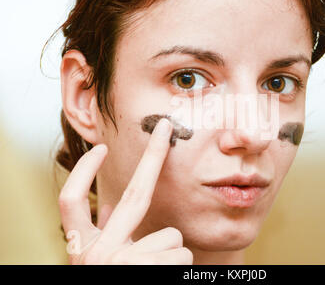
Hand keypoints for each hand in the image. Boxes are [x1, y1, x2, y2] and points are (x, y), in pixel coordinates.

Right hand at [58, 118, 192, 264]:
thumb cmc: (112, 282)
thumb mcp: (99, 261)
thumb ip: (104, 235)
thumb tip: (108, 209)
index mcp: (80, 247)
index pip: (71, 200)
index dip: (83, 172)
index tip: (100, 148)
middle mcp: (96, 254)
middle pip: (133, 194)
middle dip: (153, 156)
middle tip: (165, 126)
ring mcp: (122, 263)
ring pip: (171, 236)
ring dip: (171, 252)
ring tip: (158, 268)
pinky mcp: (149, 271)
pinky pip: (182, 254)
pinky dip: (179, 265)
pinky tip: (166, 274)